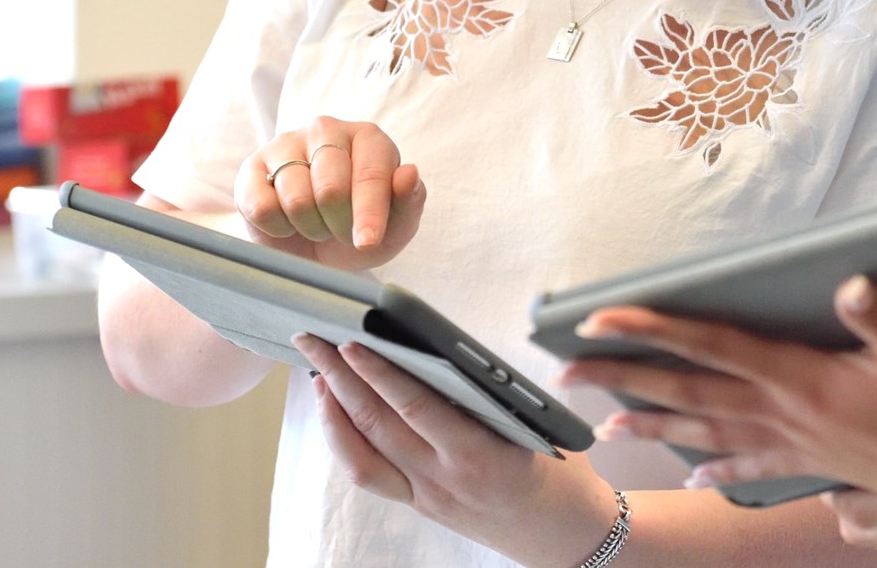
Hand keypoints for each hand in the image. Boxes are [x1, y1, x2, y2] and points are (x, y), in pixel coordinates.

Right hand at [234, 116, 424, 270]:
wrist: (310, 247)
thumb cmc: (359, 229)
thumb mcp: (395, 227)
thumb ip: (409, 201)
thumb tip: (409, 173)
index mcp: (369, 137)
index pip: (371, 174)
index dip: (369, 214)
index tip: (367, 243)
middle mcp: (326, 130)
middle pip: (331, 189)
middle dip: (338, 225)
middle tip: (340, 232)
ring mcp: (286, 143)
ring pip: (295, 200)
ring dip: (309, 228)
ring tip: (315, 224)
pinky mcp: (252, 167)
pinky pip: (262, 207)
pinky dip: (278, 228)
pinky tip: (287, 222)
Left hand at [293, 334, 621, 566]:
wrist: (562, 535)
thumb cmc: (556, 472)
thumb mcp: (530, 425)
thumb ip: (484, 393)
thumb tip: (434, 349)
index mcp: (477, 456)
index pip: (414, 406)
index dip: (378, 373)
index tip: (352, 342)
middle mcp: (443, 480)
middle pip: (375, 426)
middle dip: (339, 380)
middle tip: (314, 342)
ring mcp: (426, 497)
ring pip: (360, 456)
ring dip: (333, 412)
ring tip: (318, 374)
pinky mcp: (419, 504)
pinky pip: (370, 473)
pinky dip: (347, 440)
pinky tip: (339, 413)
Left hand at [557, 275, 876, 523]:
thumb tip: (849, 284)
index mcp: (799, 377)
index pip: (710, 346)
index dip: (654, 330)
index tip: (602, 319)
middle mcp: (783, 413)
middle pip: (687, 392)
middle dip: (624, 380)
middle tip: (568, 375)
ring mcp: (792, 444)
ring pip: (705, 431)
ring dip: (651, 426)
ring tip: (605, 426)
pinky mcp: (809, 463)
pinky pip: (750, 467)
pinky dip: (716, 467)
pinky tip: (691, 471)